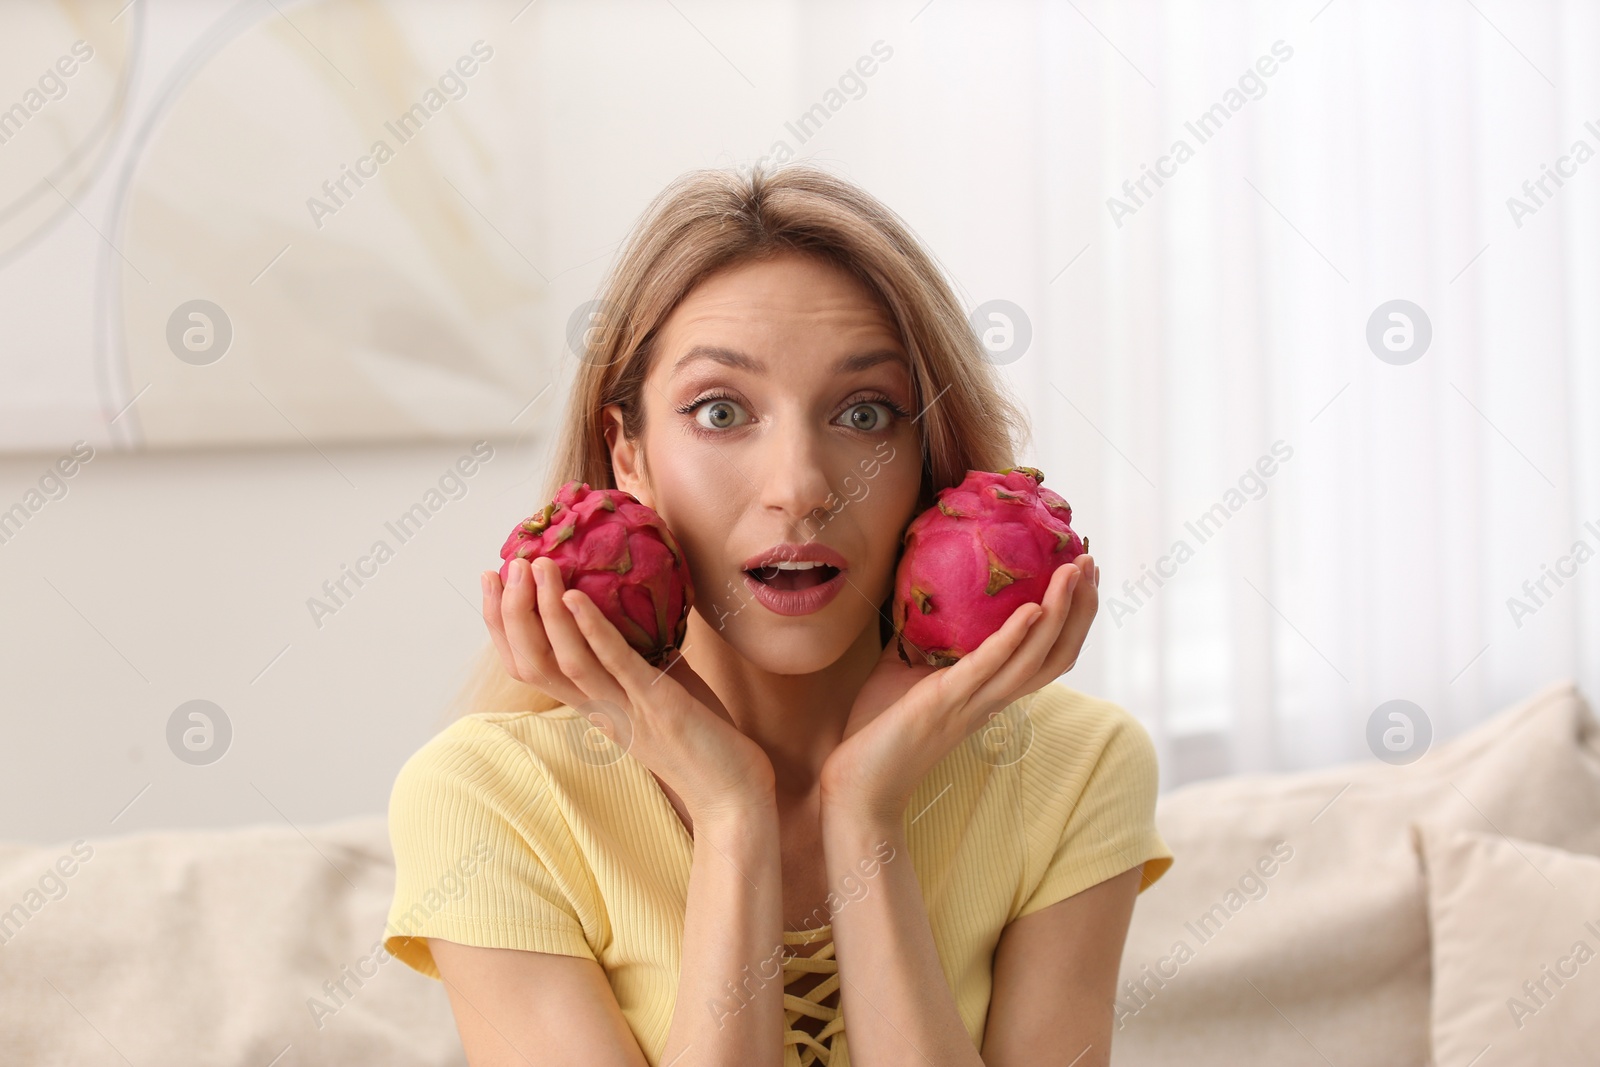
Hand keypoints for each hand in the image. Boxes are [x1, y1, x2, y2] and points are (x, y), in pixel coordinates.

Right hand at [483, 556, 775, 822]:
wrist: (733, 797)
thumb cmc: (702, 742)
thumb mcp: (661, 689)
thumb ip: (641, 656)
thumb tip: (638, 605)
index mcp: (594, 707)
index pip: (529, 665)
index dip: (504, 626)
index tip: (493, 582)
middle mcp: (599, 710)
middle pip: (532, 663)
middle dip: (510, 614)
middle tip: (500, 569)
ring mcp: (625, 709)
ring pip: (567, 662)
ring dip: (546, 612)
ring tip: (535, 569)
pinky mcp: (658, 705)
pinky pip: (618, 665)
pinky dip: (593, 631)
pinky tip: (577, 598)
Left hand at [819, 554, 1099, 822]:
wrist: (857, 782)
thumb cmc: (879, 729)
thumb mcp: (902, 670)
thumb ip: (919, 640)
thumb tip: (915, 595)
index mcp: (989, 693)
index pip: (1047, 655)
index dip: (1071, 618)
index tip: (1080, 575)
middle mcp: (991, 700)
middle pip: (1056, 655)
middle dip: (1080, 608)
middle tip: (1090, 563)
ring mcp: (973, 702)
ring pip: (1035, 660)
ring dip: (1059, 613)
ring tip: (1072, 572)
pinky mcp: (947, 702)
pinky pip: (989, 668)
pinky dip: (1013, 638)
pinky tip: (1031, 609)